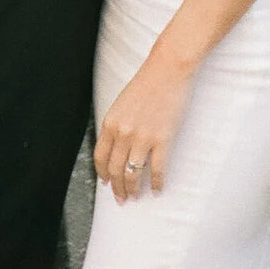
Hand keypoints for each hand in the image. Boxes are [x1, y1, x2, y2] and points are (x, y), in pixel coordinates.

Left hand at [93, 54, 196, 203]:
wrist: (168, 69)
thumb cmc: (147, 83)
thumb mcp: (122, 103)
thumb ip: (117, 124)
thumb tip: (118, 146)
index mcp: (110, 122)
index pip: (100, 157)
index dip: (102, 174)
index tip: (106, 184)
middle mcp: (123, 132)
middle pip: (115, 169)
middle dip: (117, 188)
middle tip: (121, 198)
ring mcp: (142, 138)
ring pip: (133, 173)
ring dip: (133, 189)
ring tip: (136, 197)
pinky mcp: (162, 140)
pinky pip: (156, 170)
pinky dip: (155, 183)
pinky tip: (156, 189)